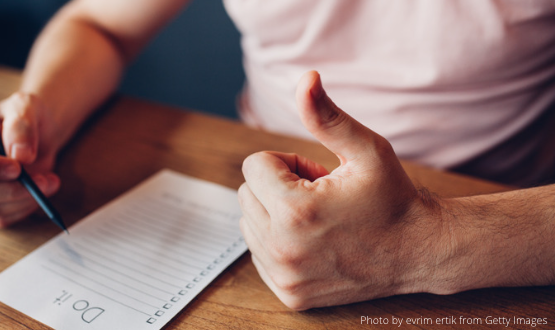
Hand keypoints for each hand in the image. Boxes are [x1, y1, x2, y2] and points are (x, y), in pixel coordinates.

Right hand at [0, 92, 61, 227]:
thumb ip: (21, 125)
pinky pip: (2, 218)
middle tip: (42, 180)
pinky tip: (43, 191)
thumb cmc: (25, 116)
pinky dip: (26, 208)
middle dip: (8, 188)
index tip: (15, 168)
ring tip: (50, 181)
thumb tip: (21, 156)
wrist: (38, 135)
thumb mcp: (26, 107)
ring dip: (23, 199)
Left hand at [238, 71, 446, 309]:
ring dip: (275, 213)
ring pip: (249, 223)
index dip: (287, 162)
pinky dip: (277, 241)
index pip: (252, 165)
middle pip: (246, 193)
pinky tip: (313, 241)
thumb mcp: (366, 150)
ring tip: (317, 218)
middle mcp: (283, 248)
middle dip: (277, 187)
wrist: (418, 253)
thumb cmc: (393, 198)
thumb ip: (327, 115)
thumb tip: (304, 78)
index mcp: (295, 210)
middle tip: (319, 195)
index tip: (317, 174)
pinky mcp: (289, 294)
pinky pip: (258, 253)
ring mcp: (284, 275)